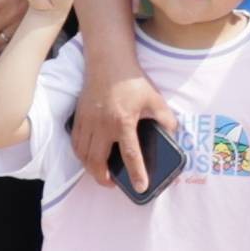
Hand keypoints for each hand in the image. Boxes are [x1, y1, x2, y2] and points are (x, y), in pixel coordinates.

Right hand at [77, 63, 174, 190]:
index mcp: (123, 122)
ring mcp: (88, 122)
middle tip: (112, 184)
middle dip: (103, 178)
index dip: (136, 174)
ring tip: (100, 173)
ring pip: (83, 155)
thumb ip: (166, 118)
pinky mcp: (79, 117)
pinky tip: (89, 157)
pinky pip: (76, 143)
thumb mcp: (155, 99)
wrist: (108, 62)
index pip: (130, 155)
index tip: (140, 187)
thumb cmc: (132, 81)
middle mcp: (102, 126)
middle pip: (98, 162)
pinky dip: (81, 155)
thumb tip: (173, 133)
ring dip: (90, 169)